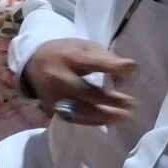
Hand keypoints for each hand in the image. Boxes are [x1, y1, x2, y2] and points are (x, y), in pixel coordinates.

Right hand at [22, 39, 138, 125]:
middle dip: (110, 100)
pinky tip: (108, 121)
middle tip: (132, 104)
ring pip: (79, 110)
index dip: (113, 66)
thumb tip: (129, 73)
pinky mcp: (51, 108)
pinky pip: (73, 118)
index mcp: (69, 56)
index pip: (92, 62)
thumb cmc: (67, 53)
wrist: (33, 63)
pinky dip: (92, 121)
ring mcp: (52, 95)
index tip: (133, 69)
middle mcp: (58, 76)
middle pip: (85, 91)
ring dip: (103, 115)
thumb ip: (106, 58)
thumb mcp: (85, 46)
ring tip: (124, 117)